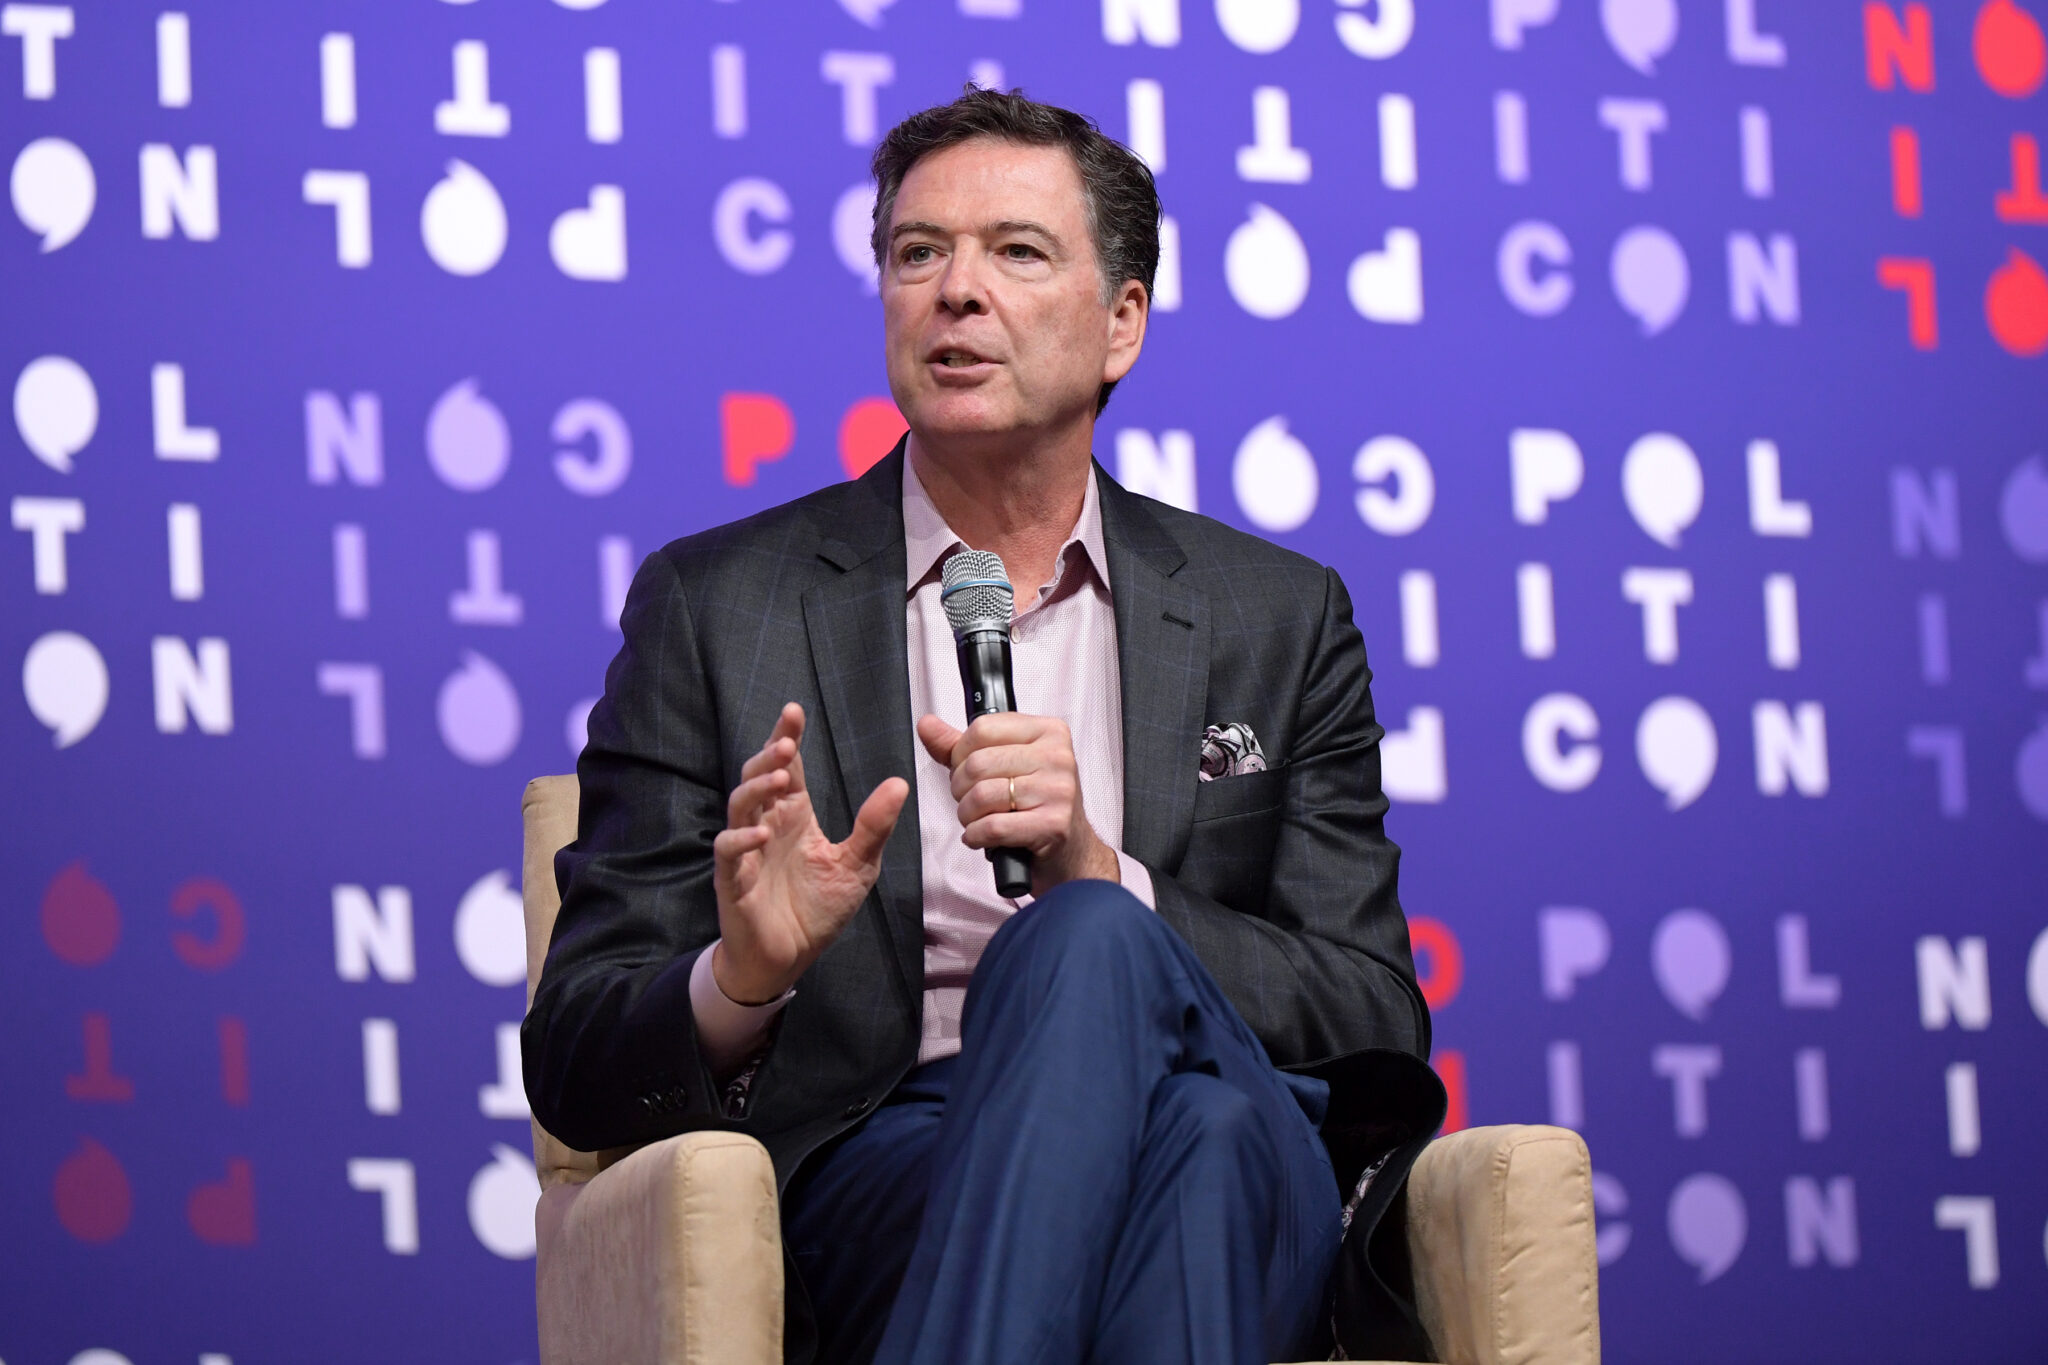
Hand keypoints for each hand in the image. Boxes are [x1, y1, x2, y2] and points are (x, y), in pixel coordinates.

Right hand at [713, 703, 908, 1003]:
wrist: (789, 957)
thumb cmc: (817, 908)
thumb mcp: (857, 865)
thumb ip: (874, 825)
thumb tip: (900, 783)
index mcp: (794, 815)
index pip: (787, 767)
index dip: (786, 737)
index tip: (794, 711)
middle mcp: (767, 825)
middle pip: (758, 777)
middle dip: (768, 755)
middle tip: (787, 743)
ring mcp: (747, 850)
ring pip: (739, 806)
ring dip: (757, 788)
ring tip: (781, 777)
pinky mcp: (734, 880)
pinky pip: (729, 852)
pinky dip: (741, 841)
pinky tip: (760, 835)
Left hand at [915, 711, 1119, 896]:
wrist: (1070, 851)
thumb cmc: (1034, 806)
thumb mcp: (1001, 766)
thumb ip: (960, 746)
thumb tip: (927, 725)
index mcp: (1048, 731)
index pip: (982, 728)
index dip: (961, 754)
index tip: (968, 771)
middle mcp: (1057, 756)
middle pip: (978, 763)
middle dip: (961, 788)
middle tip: (972, 801)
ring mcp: (1058, 790)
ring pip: (982, 795)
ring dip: (967, 815)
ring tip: (977, 820)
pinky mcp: (1053, 824)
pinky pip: (993, 826)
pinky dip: (976, 836)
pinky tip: (983, 837)